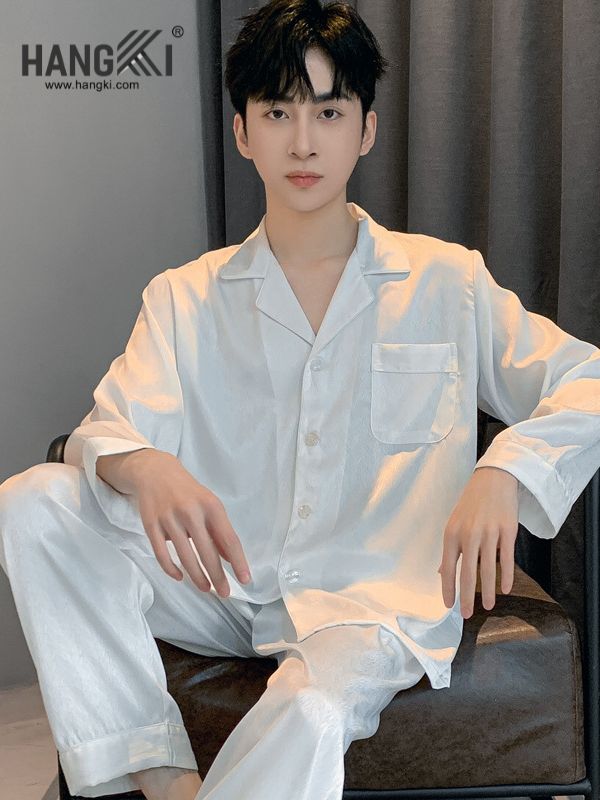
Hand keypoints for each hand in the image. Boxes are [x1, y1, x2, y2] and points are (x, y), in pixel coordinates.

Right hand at [127, 450, 251, 597]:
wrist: (156, 472)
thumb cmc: (188, 492)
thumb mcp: (209, 505)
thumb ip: (220, 531)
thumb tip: (231, 559)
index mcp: (211, 506)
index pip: (228, 539)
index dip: (238, 561)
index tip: (245, 579)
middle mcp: (191, 512)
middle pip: (207, 552)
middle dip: (217, 576)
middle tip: (224, 593)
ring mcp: (169, 518)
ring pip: (185, 556)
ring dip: (197, 577)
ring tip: (206, 589)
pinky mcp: (151, 524)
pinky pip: (161, 553)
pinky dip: (171, 568)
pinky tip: (180, 577)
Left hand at [437, 466, 518, 617]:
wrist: (493, 480)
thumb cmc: (471, 505)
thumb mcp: (454, 524)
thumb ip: (450, 550)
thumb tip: (441, 573)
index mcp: (452, 534)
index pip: (448, 567)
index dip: (448, 589)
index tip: (449, 606)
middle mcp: (469, 535)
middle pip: (468, 573)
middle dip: (467, 597)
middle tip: (467, 615)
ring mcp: (489, 533)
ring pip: (488, 569)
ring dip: (488, 591)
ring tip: (489, 606)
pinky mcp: (507, 531)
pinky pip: (506, 558)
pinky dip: (506, 576)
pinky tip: (506, 589)